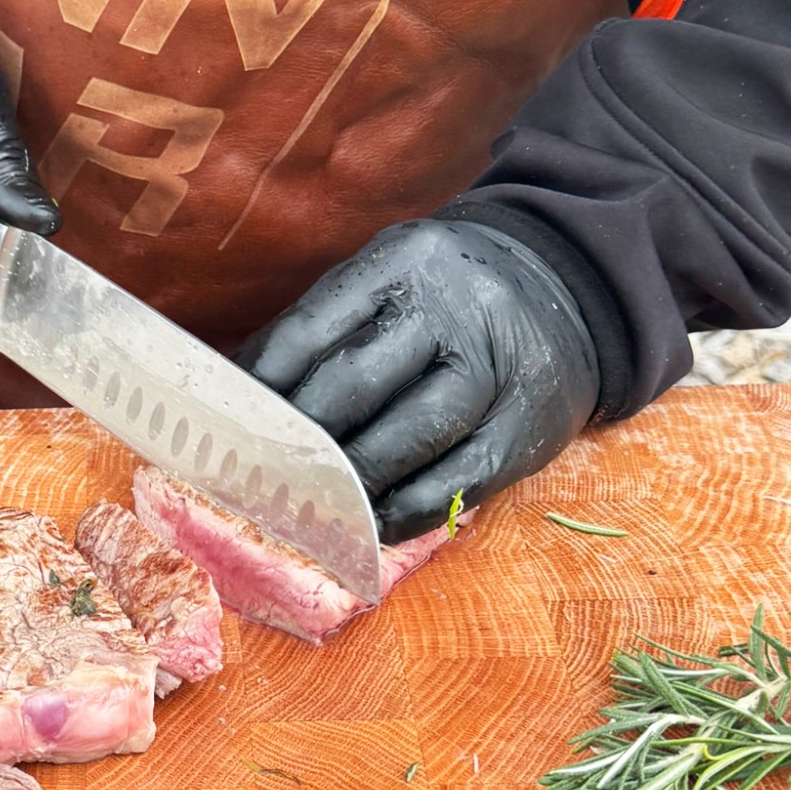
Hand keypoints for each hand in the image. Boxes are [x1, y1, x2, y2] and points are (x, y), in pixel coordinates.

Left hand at [238, 219, 598, 541]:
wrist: (567, 293)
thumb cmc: (444, 297)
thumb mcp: (388, 280)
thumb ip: (323, 329)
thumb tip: (242, 399)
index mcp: (400, 264)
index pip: (308, 333)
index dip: (258, 390)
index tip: (223, 428)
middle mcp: (451, 312)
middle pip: (351, 388)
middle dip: (296, 441)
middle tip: (256, 476)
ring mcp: (492, 374)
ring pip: (402, 441)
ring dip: (344, 485)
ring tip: (304, 506)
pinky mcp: (523, 432)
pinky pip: (453, 486)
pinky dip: (401, 514)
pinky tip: (367, 524)